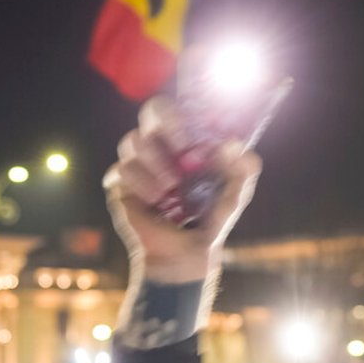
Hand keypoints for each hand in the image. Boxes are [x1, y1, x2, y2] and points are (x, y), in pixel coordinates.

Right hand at [104, 95, 260, 288]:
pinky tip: (155, 203)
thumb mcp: (235, 195)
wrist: (184, 255)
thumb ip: (244, 170)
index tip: (194, 139)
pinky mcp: (119, 185)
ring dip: (156, 164)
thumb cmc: (209, 221)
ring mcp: (137, 164)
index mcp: (185, 142)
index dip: (180, 113)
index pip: (177, 107)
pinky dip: (143, 186)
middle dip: (167, 127)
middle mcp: (159, 147)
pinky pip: (122, 170)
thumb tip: (233, 145)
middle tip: (184, 152)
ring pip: (133, 141)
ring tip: (171, 190)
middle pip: (150, 111)